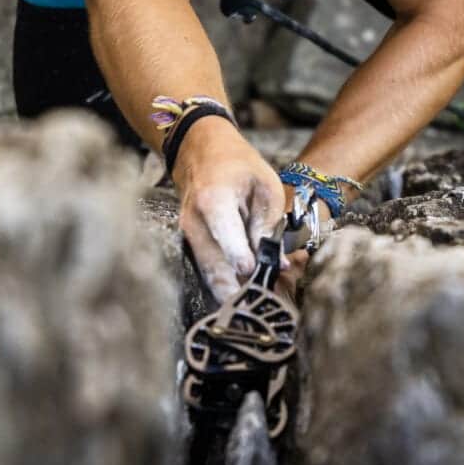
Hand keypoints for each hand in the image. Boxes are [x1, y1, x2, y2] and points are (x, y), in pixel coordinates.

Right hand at [172, 117, 288, 306]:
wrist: (200, 152)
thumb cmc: (238, 166)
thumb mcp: (265, 186)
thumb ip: (267, 225)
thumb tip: (276, 263)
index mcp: (213, 201)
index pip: (226, 237)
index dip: (241, 259)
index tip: (254, 274)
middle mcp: (193, 223)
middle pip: (213, 268)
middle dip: (236, 293)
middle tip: (257, 312)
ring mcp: (187, 237)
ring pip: (208, 276)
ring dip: (231, 295)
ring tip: (253, 312)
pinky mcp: (190, 245)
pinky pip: (208, 271)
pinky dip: (225, 285)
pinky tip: (244, 299)